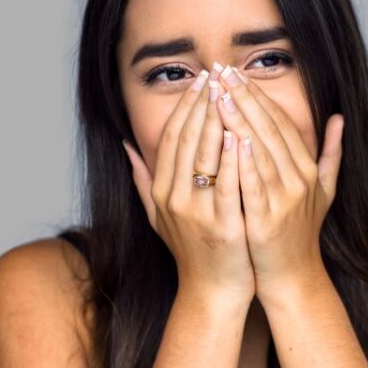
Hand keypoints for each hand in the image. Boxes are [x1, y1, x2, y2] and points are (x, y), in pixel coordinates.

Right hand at [122, 67, 254, 308]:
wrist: (213, 292)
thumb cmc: (192, 251)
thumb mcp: (158, 216)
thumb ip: (142, 179)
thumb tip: (125, 145)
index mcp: (161, 192)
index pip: (172, 137)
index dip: (185, 106)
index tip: (200, 81)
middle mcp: (174, 199)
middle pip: (187, 140)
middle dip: (202, 104)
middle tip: (216, 74)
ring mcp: (197, 214)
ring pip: (205, 157)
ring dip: (217, 121)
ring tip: (229, 91)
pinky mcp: (223, 227)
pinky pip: (228, 186)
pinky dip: (234, 159)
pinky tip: (242, 135)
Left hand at [212, 65, 344, 300]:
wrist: (292, 276)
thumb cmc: (300, 233)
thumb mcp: (324, 191)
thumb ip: (331, 153)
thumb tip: (341, 118)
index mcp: (308, 169)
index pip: (282, 123)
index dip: (259, 96)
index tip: (237, 73)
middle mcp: (300, 180)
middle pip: (269, 129)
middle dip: (244, 97)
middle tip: (221, 72)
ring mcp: (285, 199)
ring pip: (259, 149)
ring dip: (238, 118)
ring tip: (218, 93)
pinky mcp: (267, 219)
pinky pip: (252, 182)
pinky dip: (241, 159)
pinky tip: (227, 136)